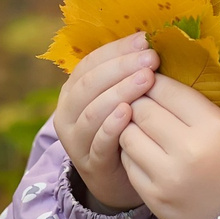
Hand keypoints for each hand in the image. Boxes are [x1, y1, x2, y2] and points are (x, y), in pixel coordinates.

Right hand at [54, 32, 156, 213]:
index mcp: (74, 90)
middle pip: (90, 84)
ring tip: (145, 80)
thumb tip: (151, 41)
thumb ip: (128, 74)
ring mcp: (76, 139)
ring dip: (119, 92)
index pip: (90, 63)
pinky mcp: (90, 163)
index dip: (116, 50)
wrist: (120, 178)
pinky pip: (99, 142)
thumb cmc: (126, 128)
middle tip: (150, 59)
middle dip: (121, 68)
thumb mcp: (122, 98)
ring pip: (92, 111)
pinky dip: (112, 126)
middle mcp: (68, 112)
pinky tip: (129, 113)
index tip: (144, 40)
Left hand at [120, 77, 219, 218]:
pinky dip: (131, 152)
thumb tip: (158, 85)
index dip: (154, 81)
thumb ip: (194, 108)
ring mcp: (167, 176)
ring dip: (130, 126)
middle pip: (143, 109)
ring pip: (127, 134)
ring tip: (140, 127)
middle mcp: (189, 149)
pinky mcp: (153, 197)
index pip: (168, 91)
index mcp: (214, 127)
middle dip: (138, 101)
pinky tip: (142, 151)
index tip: (151, 80)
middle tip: (141, 102)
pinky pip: (128, 162)